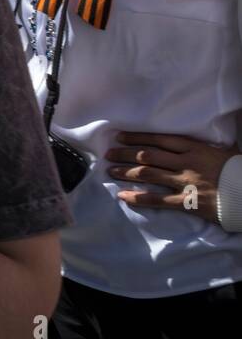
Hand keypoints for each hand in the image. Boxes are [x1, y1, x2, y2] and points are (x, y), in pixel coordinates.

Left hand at [106, 132, 239, 223]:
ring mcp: (185, 182)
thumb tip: (191, 137)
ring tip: (111, 171)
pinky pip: (157, 200)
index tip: (121, 137)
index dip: (138, 137)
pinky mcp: (187, 202)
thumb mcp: (225, 151)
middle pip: (148, 156)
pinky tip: (123, 196)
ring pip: (148, 174)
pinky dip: (138, 198)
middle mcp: (186, 163)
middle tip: (109, 154)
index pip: (160, 140)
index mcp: (195, 149)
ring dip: (126, 172)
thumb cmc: (239, 171)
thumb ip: (205, 145)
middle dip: (125, 154)